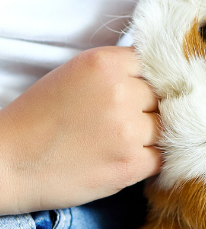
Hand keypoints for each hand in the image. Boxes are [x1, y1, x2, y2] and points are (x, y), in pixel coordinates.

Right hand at [0, 47, 160, 214]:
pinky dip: (150, 159)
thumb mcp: (76, 75)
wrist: (10, 162)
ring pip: (166, 128)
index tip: (140, 95)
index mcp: (104, 64)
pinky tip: (127, 158)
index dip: (150, 82)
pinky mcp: (131, 164)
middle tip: (125, 122)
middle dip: (150, 110)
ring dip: (151, 136)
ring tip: (122, 142)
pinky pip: (163, 157)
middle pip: (164, 97)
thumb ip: (117, 72)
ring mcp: (128, 131)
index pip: (156, 65)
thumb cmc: (39, 118)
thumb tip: (160, 78)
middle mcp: (120, 93)